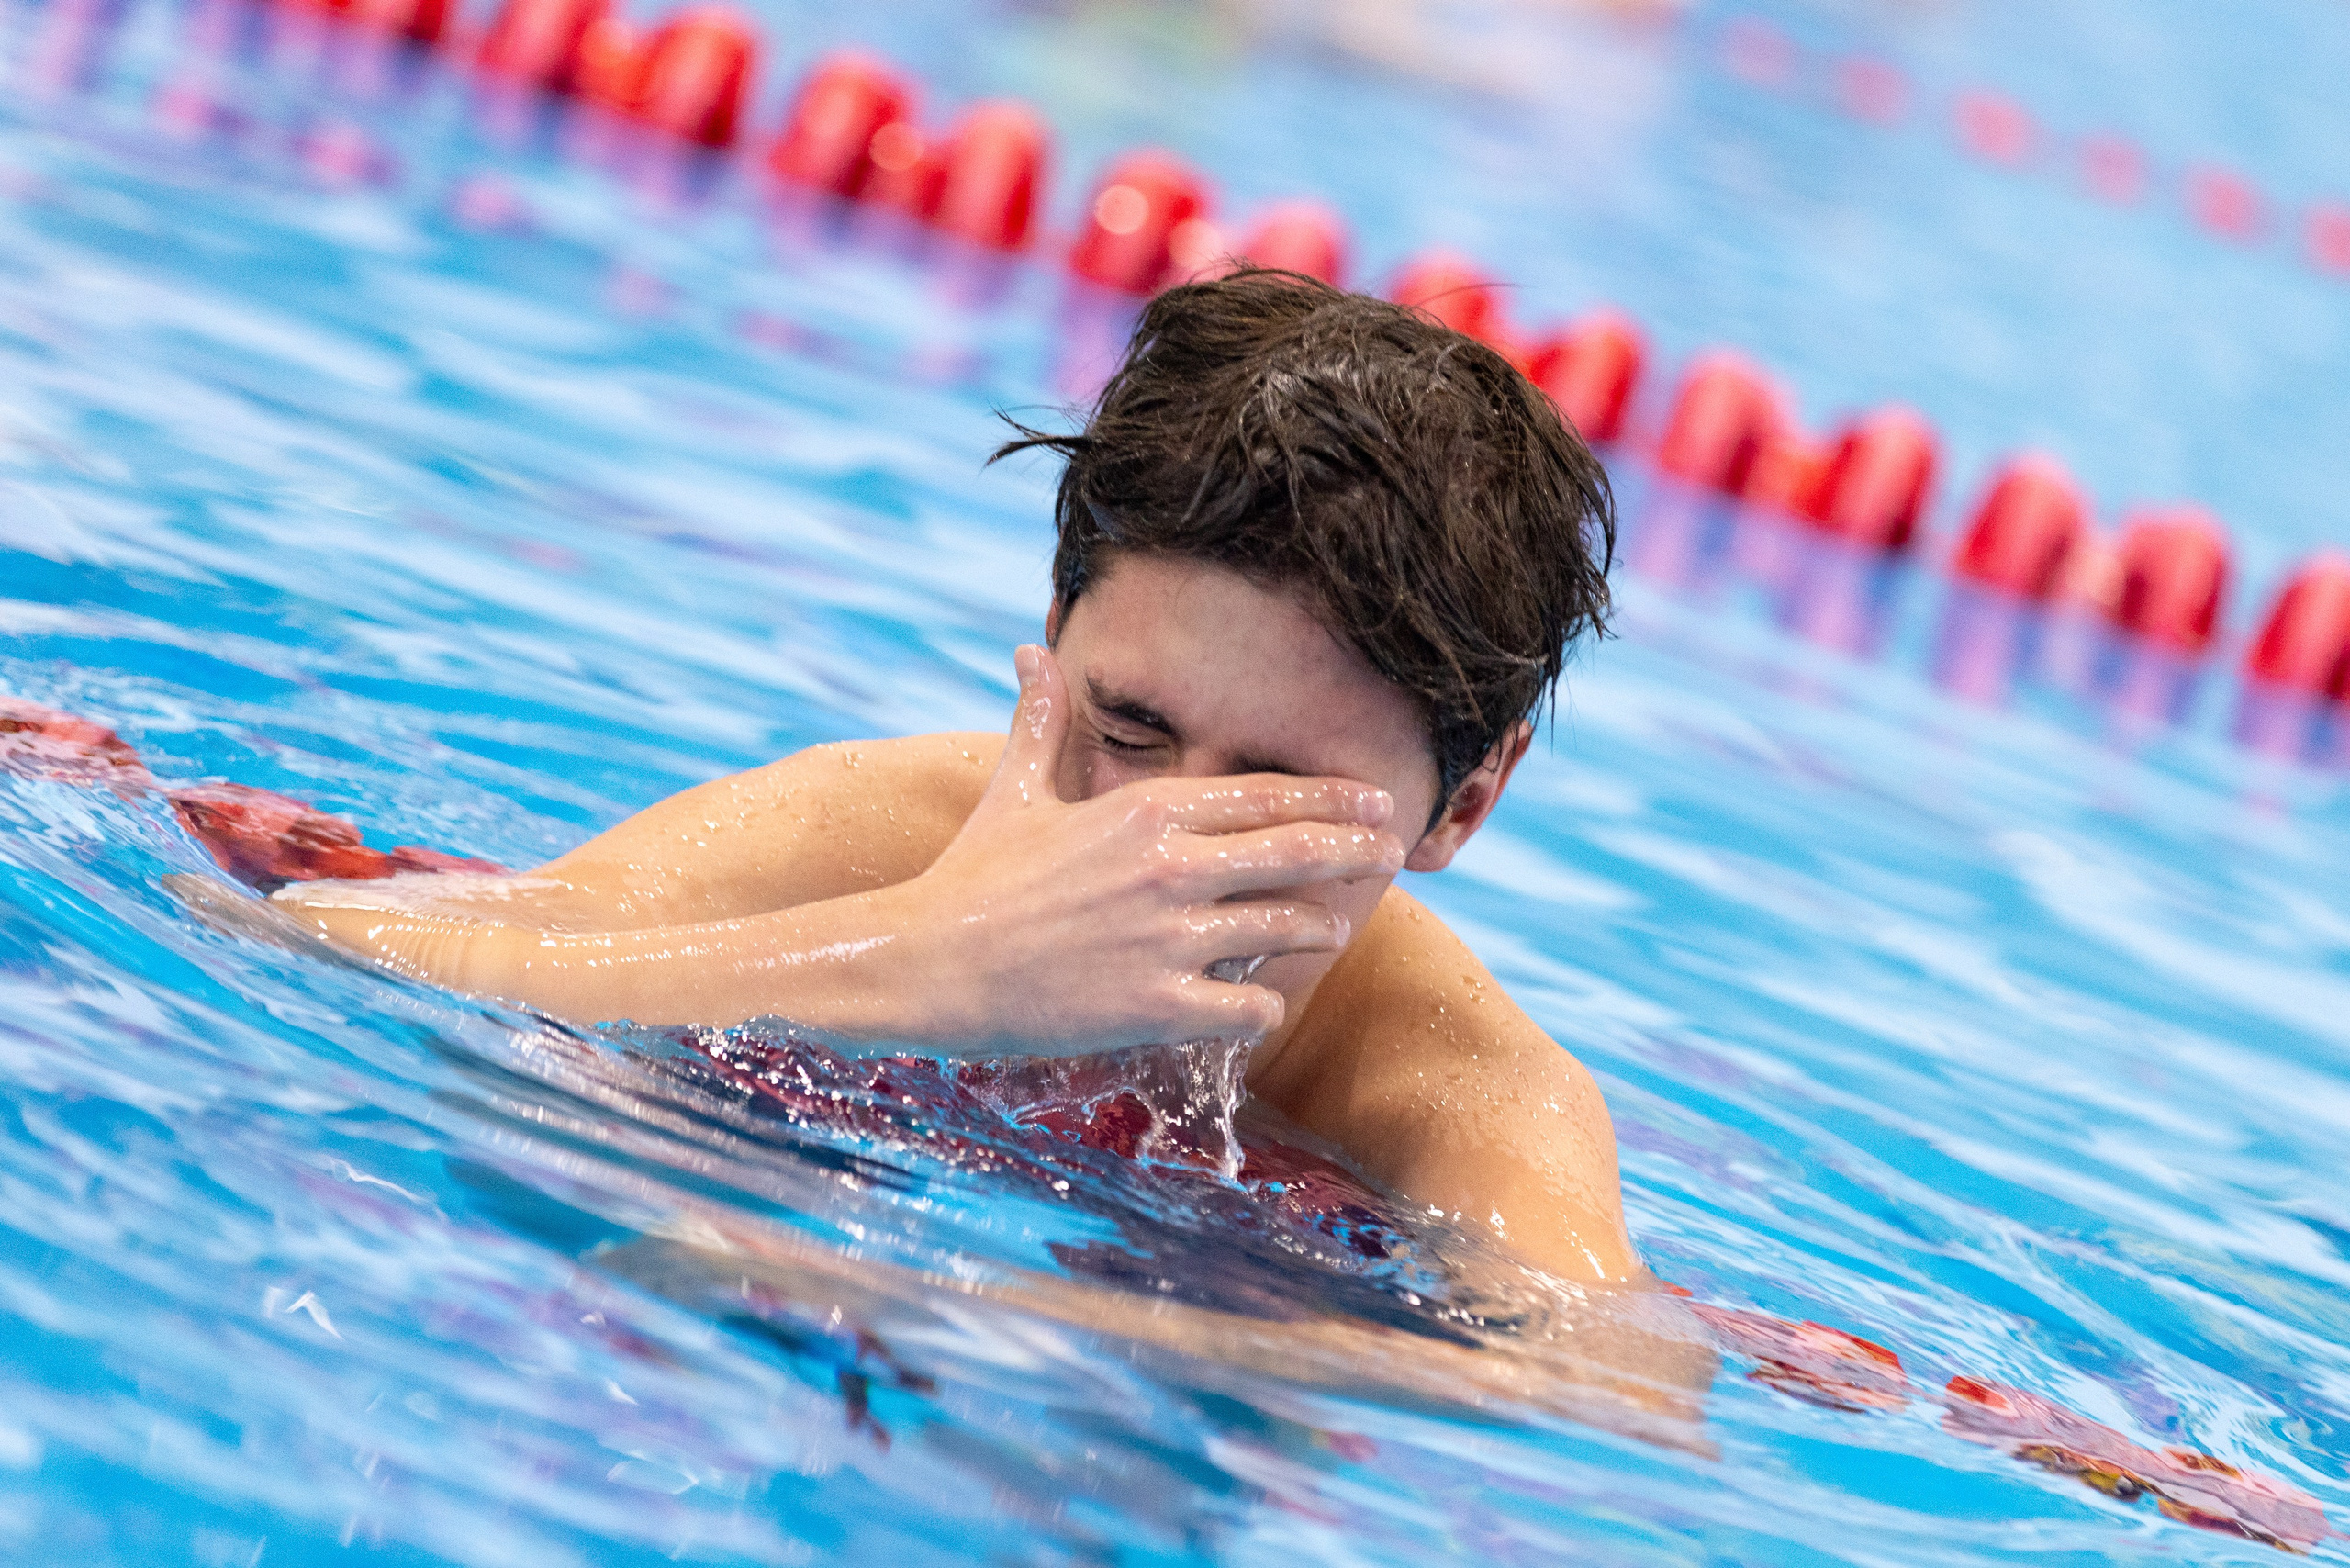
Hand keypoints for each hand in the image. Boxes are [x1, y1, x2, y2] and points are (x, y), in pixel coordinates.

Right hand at [893, 645, 1402, 1054]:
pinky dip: (1265, 1005)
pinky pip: (1248, 1006)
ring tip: (1335, 929)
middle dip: (1358, 851)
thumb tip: (1029, 650)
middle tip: (1394, 853)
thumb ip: (1040, 721)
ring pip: (1285, 928)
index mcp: (1146, 810)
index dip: (1333, 798)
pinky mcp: (1155, 1006)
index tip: (1375, 800)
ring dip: (1320, 929)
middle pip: (1298, 852)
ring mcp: (1166, 939)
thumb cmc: (971, 875)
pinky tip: (1263, 1004)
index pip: (1267, 796)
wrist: (923, 961)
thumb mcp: (1015, 790)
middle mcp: (1169, 867)